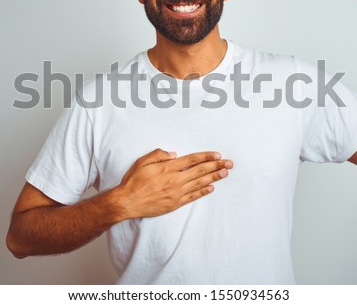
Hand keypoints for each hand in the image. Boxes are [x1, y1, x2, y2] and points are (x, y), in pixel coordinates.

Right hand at [112, 149, 232, 218]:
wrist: (127, 202)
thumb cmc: (133, 181)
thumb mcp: (143, 162)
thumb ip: (159, 155)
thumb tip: (174, 154)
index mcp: (167, 168)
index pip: (192, 160)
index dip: (206, 156)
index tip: (217, 154)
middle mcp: (174, 180)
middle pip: (200, 171)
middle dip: (216, 165)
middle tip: (229, 163)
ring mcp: (176, 193)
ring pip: (199, 183)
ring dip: (214, 177)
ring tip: (225, 173)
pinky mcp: (174, 203)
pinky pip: (192, 196)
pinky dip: (203, 192)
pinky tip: (212, 187)